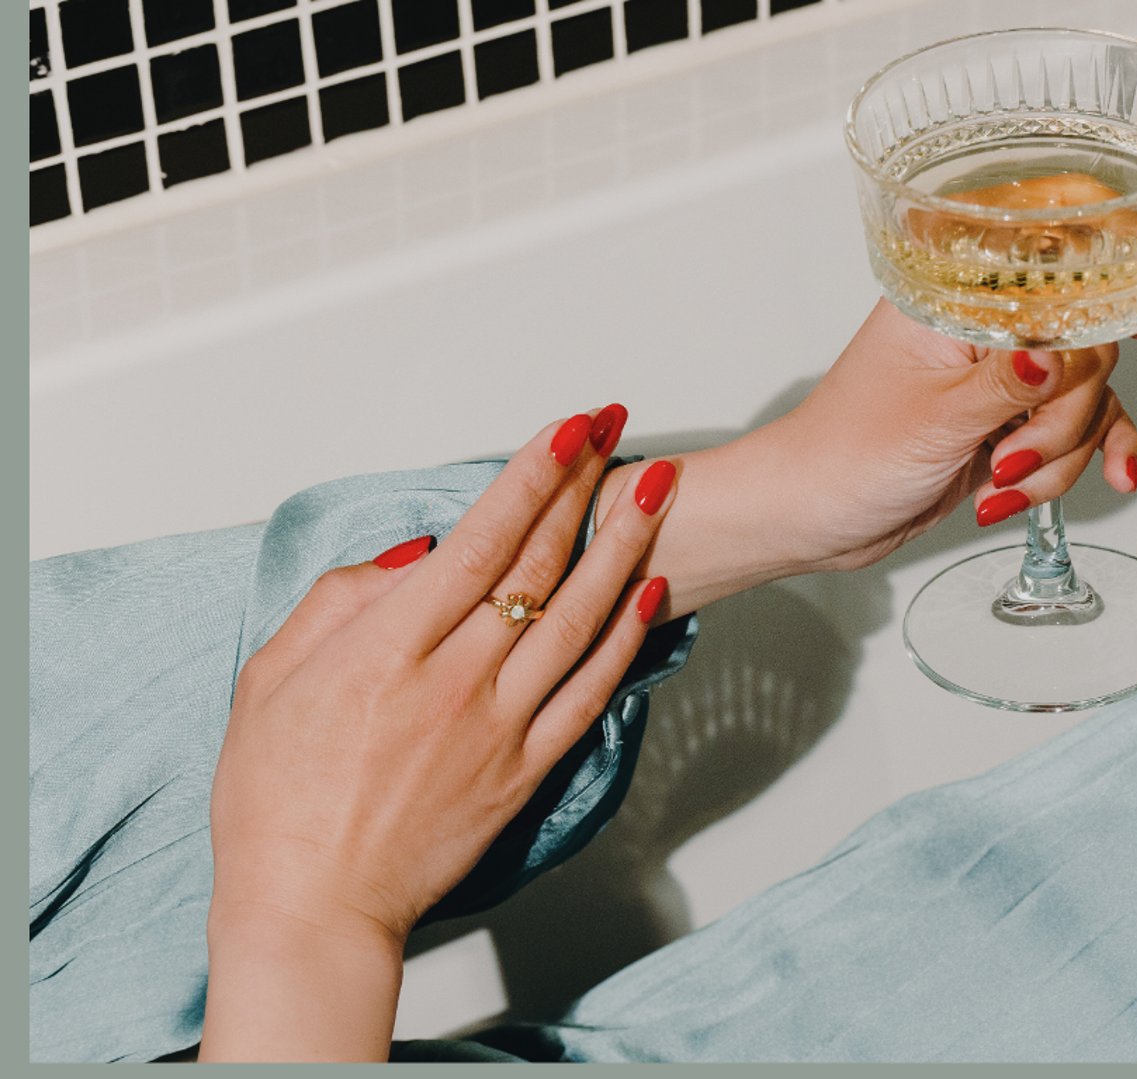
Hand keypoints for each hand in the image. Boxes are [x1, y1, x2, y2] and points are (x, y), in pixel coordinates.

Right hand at [203, 408, 675, 1059]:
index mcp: (388, 649)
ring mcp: (500, 726)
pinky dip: (626, 638)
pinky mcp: (526, 770)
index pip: (481, 540)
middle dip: (583, 488)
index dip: (533, 476)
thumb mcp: (270, 680)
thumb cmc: (275, 798)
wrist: (314, 907)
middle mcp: (456, 680)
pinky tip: (650, 592)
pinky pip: (591, 692)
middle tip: (618, 431)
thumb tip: (417, 553)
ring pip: (580, 619)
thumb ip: (340, 602)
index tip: (568, 428)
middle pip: (540, 565)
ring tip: (656, 491)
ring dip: (624, 547)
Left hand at [605, 300, 1136, 620]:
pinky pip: (1078, 431)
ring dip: (1060, 456)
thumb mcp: (933, 423)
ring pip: (1086, 400)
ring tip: (1000, 484)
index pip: (1052, 278)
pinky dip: (1088, 458)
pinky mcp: (1010, 421)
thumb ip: (1006, 388)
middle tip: (1010, 455)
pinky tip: (1115, 477)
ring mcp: (1001, 379)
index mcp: (954, 301)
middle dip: (1064, 419)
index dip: (1099, 300)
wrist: (814, 515)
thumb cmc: (844, 455)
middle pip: (1085, 352)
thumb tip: (1056, 356)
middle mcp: (984, 331)